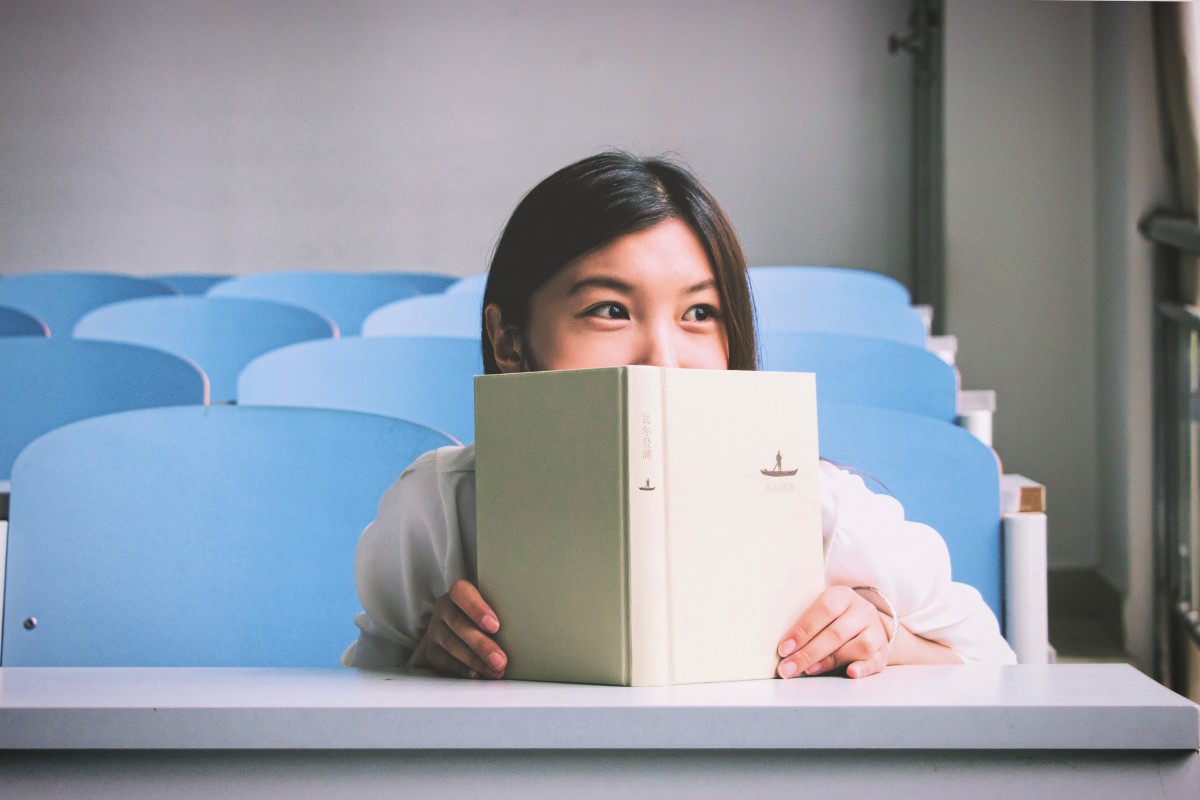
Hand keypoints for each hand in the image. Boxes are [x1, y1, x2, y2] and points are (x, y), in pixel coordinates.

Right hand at [410, 579, 507, 678]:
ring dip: (476, 661)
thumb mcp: (486, 603)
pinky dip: (463, 669)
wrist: (450, 625)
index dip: (477, 609)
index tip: (495, 626)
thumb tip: (524, 628)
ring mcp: (436, 631)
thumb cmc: (478, 613)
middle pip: (459, 624)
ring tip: (495, 671)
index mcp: (458, 593)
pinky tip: (477, 674)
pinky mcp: (433, 651)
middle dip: (481, 645)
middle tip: (500, 660)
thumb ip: (499, 609)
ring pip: (452, 645)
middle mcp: (444, 610)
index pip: (462, 593)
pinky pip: (446, 661)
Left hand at [775, 585, 891, 679]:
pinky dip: (862, 668)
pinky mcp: (882, 653)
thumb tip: (785, 648)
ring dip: (830, 660)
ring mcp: (875, 631)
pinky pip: (874, 661)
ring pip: (858, 646)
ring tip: (809, 670)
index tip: (784, 649)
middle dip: (808, 653)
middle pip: (836, 633)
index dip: (802, 630)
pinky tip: (850, 673)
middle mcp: (862, 611)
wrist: (868, 624)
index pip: (823, 610)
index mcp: (843, 596)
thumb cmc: (835, 619)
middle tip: (788, 668)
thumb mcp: (823, 613)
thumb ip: (807, 625)